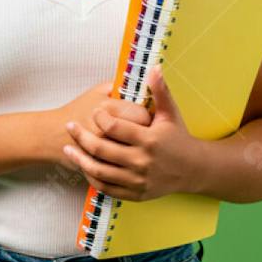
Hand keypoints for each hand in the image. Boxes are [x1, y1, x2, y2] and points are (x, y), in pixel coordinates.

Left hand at [61, 66, 194, 200]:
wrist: (193, 170)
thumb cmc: (179, 138)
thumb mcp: (170, 114)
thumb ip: (160, 91)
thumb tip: (154, 67)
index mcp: (149, 139)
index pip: (114, 127)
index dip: (100, 117)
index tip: (94, 112)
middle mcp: (142, 161)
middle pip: (102, 149)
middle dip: (81, 136)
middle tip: (69, 127)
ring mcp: (137, 180)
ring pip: (100, 170)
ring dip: (80, 159)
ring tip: (68, 149)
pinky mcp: (135, 193)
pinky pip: (106, 187)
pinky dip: (92, 177)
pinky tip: (84, 167)